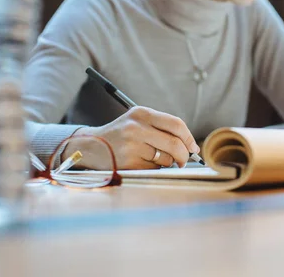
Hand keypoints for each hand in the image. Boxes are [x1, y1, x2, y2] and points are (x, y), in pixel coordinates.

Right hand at [60, 107, 199, 169]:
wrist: (89, 146)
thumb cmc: (121, 134)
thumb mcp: (137, 121)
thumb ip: (162, 128)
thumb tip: (190, 146)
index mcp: (141, 113)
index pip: (176, 124)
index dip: (189, 138)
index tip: (193, 147)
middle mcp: (136, 128)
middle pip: (175, 144)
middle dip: (184, 155)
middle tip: (184, 160)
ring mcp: (131, 146)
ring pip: (165, 159)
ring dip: (166, 162)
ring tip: (151, 157)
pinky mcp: (128, 163)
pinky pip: (153, 169)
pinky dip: (153, 169)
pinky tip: (140, 163)